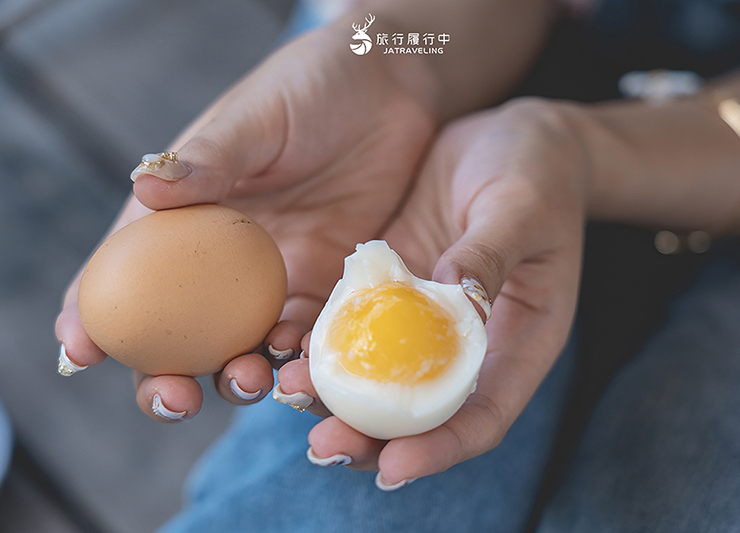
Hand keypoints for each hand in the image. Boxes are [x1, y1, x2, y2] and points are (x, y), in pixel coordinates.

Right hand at [54, 24, 437, 420]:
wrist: (388, 92)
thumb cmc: (310, 90)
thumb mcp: (256, 117)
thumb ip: (211, 155)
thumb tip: (145, 186)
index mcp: (186, 216)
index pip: (125, 272)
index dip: (95, 315)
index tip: (81, 350)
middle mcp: (222, 260)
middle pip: (178, 333)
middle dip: (163, 375)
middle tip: (173, 397)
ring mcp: (275, 278)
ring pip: (242, 347)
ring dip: (236, 376)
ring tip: (246, 379)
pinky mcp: (328, 285)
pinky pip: (308, 335)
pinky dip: (301, 359)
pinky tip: (304, 368)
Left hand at [275, 98, 587, 486]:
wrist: (516, 138)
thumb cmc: (538, 170)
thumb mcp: (522, 206)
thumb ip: (489, 253)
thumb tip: (452, 299)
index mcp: (521, 339)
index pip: (485, 414)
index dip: (442, 447)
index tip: (393, 467)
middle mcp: (472, 342)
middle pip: (424, 413)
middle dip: (373, 437)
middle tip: (323, 445)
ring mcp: (428, 317)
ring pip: (383, 376)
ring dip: (337, 395)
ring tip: (288, 393)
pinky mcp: (396, 286)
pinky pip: (359, 324)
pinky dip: (327, 341)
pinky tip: (287, 342)